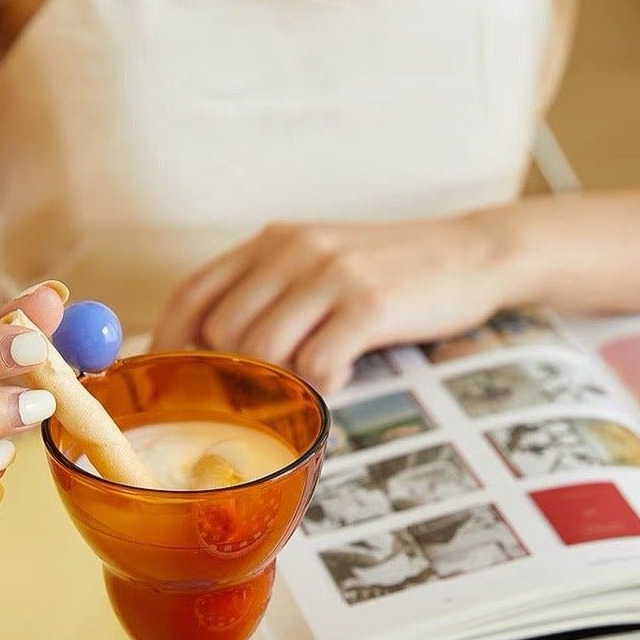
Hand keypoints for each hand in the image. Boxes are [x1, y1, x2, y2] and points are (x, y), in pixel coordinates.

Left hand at [152, 216, 522, 393]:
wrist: (471, 254)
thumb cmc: (391, 271)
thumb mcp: (322, 262)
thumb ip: (272, 291)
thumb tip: (216, 350)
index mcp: (274, 241)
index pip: (195, 291)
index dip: (168, 342)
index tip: (168, 383)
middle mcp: (294, 251)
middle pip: (223, 331)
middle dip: (233, 375)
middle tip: (260, 398)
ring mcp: (331, 275)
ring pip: (263, 350)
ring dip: (279, 384)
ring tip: (308, 384)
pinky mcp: (368, 304)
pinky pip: (316, 364)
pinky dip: (322, 386)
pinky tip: (343, 376)